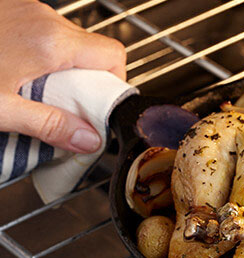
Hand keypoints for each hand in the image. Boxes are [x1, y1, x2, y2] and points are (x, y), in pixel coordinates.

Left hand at [0, 0, 125, 151]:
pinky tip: (18, 72)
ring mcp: (25, 8)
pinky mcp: (10, 8)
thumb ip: (50, 126)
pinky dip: (42, 54)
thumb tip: (88, 140)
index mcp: (49, 43)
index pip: (113, 56)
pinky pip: (43, 31)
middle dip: (87, 81)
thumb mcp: (0, 109)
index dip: (114, 82)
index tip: (97, 105)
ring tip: (36, 91)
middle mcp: (43, 18)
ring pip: (67, 40)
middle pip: (92, 49)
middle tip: (65, 106)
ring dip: (63, 68)